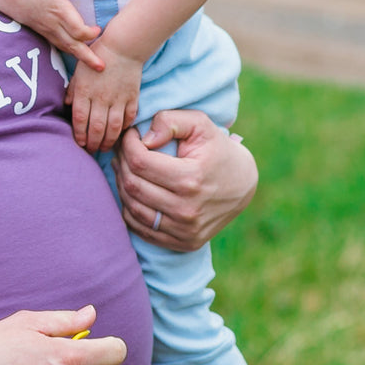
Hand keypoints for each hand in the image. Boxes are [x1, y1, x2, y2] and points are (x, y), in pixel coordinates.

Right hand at [0, 0, 104, 70]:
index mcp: (59, 11)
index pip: (77, 30)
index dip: (90, 33)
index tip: (98, 29)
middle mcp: (54, 24)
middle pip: (73, 45)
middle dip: (88, 57)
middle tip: (102, 68)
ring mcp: (48, 30)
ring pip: (66, 48)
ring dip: (80, 57)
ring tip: (94, 67)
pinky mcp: (43, 32)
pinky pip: (58, 46)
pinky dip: (69, 52)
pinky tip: (77, 55)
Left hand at [66, 47, 141, 152]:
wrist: (123, 46)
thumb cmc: (97, 56)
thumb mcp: (79, 71)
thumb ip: (72, 89)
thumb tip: (66, 105)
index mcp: (84, 91)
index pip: (80, 119)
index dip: (79, 135)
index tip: (80, 144)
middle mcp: (100, 97)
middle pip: (96, 128)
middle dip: (93, 143)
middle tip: (91, 151)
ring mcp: (118, 99)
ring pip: (113, 127)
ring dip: (108, 141)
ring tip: (104, 147)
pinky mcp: (132, 97)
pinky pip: (128, 117)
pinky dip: (124, 128)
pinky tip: (120, 133)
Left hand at [113, 110, 256, 251]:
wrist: (242, 184)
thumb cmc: (217, 149)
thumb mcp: (200, 124)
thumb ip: (171, 121)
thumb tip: (145, 138)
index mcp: (191, 179)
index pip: (140, 162)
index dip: (127, 144)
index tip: (130, 135)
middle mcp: (187, 210)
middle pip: (133, 185)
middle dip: (121, 162)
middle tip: (124, 150)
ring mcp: (185, 230)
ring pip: (132, 208)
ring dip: (122, 185)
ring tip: (124, 168)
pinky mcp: (183, 243)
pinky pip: (141, 228)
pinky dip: (130, 208)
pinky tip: (133, 191)